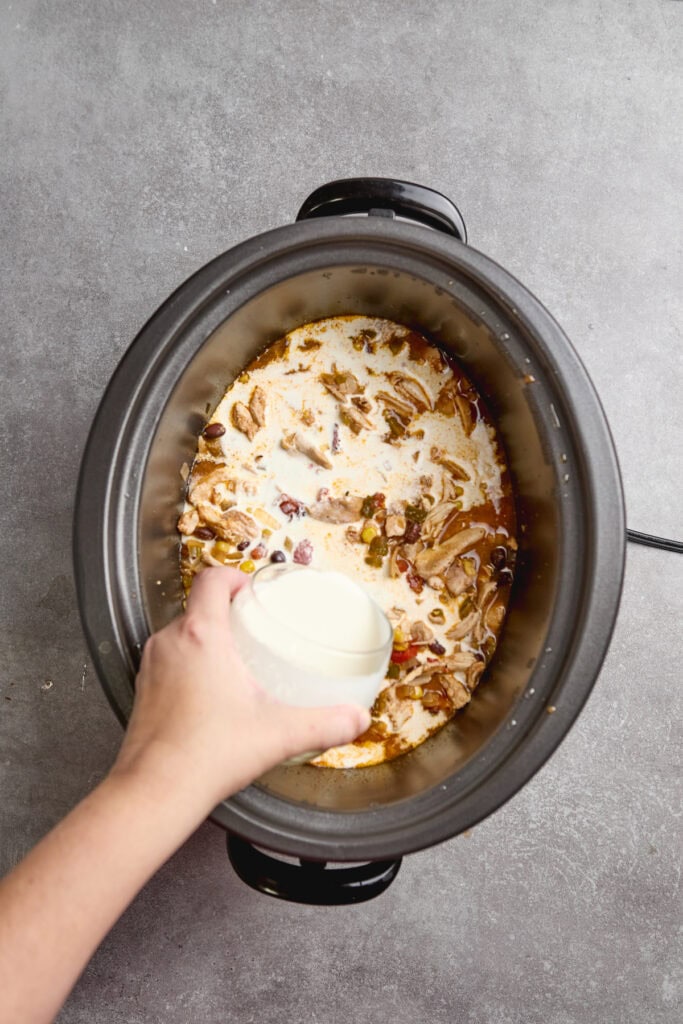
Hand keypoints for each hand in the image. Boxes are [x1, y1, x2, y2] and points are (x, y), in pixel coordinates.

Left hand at [110, 567, 369, 812]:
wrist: (156, 791)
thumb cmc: (207, 755)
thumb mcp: (279, 734)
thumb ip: (325, 723)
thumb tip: (357, 719)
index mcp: (201, 636)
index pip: (212, 580)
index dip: (233, 577)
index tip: (252, 591)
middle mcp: (169, 643)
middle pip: (198, 608)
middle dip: (226, 614)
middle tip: (252, 630)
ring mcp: (151, 667)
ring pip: (180, 635)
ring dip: (205, 640)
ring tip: (234, 661)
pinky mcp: (142, 691)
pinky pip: (167, 663)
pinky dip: (187, 667)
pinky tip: (209, 695)